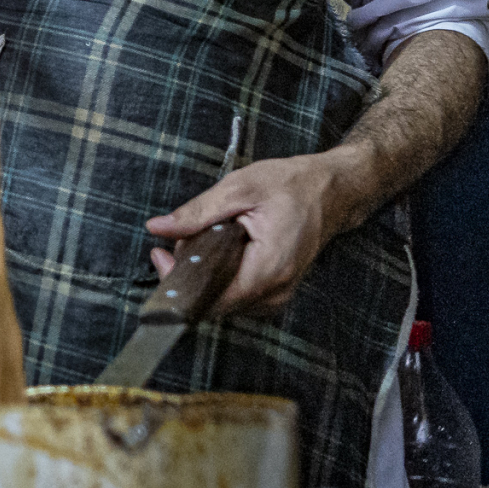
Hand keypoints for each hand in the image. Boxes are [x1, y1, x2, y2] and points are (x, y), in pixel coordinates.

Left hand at [145, 148, 389, 317]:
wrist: (331, 191)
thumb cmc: (292, 185)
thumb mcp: (240, 188)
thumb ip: (197, 212)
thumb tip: (158, 227)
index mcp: (269, 268)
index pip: (213, 299)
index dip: (181, 283)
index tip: (160, 256)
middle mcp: (276, 291)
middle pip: (215, 302)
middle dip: (190, 273)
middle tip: (182, 237)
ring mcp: (278, 296)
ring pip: (224, 301)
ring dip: (205, 274)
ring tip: (206, 237)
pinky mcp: (275, 293)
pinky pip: (237, 295)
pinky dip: (221, 275)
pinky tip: (222, 250)